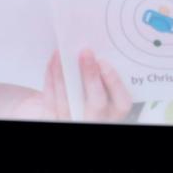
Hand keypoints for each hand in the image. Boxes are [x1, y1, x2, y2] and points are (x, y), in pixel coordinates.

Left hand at [12, 50, 130, 121]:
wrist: (68, 106)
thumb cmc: (88, 93)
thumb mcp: (103, 88)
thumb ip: (103, 75)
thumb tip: (95, 50)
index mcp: (113, 112)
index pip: (122, 103)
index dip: (114, 82)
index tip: (104, 61)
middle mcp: (96, 120)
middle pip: (97, 103)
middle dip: (91, 76)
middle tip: (85, 53)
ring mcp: (73, 121)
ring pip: (69, 102)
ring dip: (64, 75)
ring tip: (61, 54)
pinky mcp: (53, 120)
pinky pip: (50, 103)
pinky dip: (50, 81)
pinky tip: (52, 64)